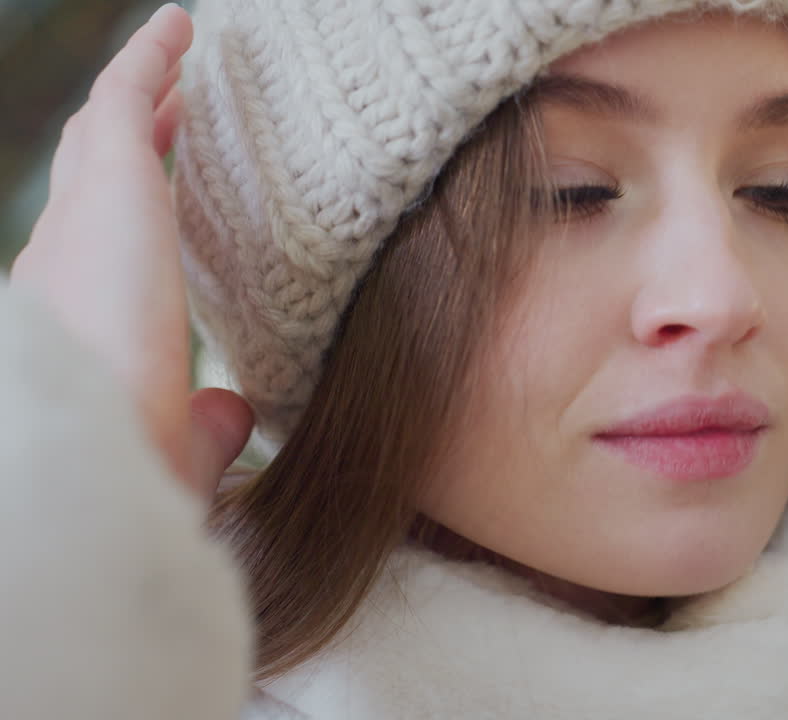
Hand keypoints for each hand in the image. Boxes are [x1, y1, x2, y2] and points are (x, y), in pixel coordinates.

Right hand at [11, 4, 251, 502]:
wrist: (87, 450)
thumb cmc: (130, 467)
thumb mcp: (176, 446)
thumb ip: (206, 425)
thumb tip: (234, 407)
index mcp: (77, 322)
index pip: (99, 253)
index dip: (129, 216)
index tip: (167, 198)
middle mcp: (63, 262)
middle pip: (94, 181)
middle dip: (132, 144)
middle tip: (174, 113)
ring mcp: (80, 217)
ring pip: (106, 135)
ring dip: (142, 97)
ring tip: (179, 69)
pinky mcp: (109, 183)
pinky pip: (128, 97)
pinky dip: (152, 58)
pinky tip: (185, 27)